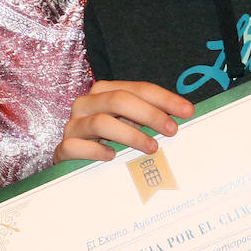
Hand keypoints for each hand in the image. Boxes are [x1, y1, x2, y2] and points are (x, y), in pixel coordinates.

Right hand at [56, 81, 193, 162]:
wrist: (73, 161)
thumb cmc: (107, 141)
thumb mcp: (129, 125)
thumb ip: (147, 119)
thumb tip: (182, 119)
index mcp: (105, 91)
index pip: (138, 88)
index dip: (164, 99)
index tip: (187, 111)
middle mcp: (87, 103)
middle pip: (119, 100)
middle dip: (150, 114)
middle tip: (172, 129)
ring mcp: (74, 125)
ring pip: (101, 122)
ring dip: (130, 135)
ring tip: (152, 147)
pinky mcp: (63, 148)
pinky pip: (78, 147)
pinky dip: (97, 151)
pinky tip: (113, 157)